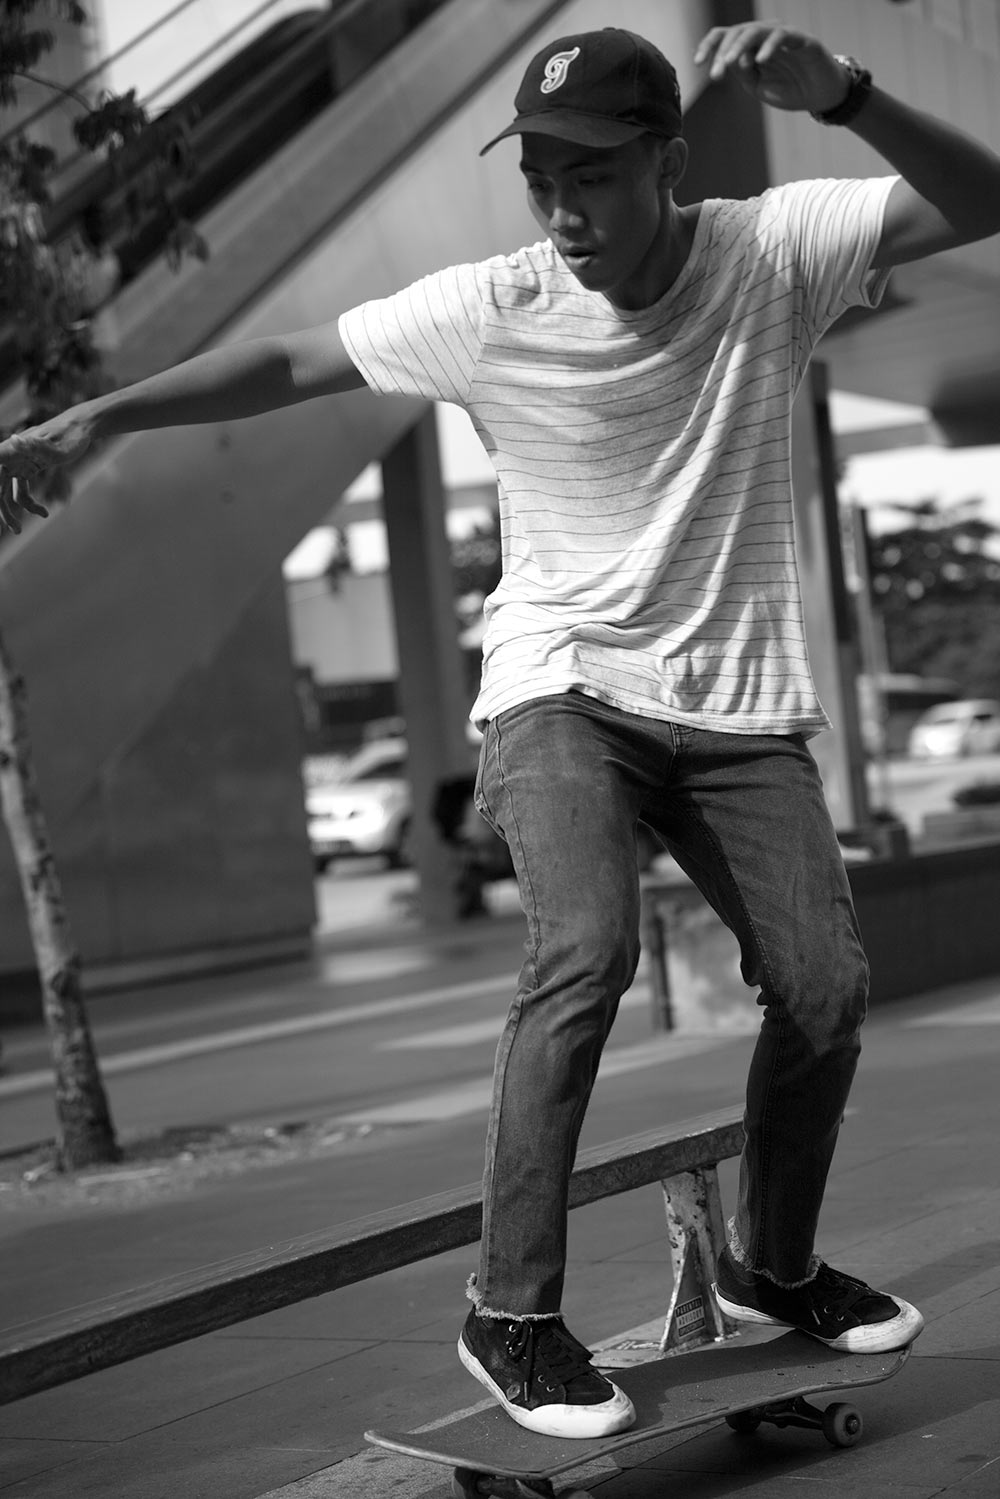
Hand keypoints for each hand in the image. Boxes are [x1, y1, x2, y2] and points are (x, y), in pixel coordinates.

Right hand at [0, 409, 94, 536]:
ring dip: (12, 510)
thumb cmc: (70, 435)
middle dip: (3, 509)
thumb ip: (33, 445)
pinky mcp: (27, 467)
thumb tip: (14, 440)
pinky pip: (21, 489)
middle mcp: (10, 455)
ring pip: (8, 490)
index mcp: (11, 449)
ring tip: (19, 531)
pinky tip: (44, 513)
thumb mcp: (54, 445)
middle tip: (15, 530)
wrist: (81, 427)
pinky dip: (29, 503)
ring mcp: (18, 462)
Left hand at [695, 22, 849, 114]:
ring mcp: (783, 35)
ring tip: (732, 63)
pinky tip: (760, 59)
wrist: (820, 96)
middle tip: (716, 73)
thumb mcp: (758, 86)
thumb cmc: (790, 89)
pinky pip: (782, 36)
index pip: (725, 37)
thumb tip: (725, 63)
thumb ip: (742, 74)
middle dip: (723, 52)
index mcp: (751, 46)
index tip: (697, 63)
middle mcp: (765, 36)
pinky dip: (769, 46)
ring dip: (741, 46)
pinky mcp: (802, 40)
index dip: (709, 46)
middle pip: (737, 32)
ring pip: (756, 30)